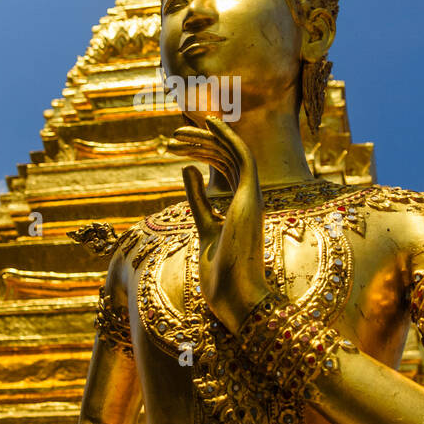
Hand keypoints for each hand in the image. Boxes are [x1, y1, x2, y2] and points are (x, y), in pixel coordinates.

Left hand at [168, 117, 270, 332]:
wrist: (236, 298)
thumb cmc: (221, 273)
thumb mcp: (203, 226)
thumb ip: (197, 199)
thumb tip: (186, 168)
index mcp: (240, 206)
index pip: (223, 167)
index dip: (201, 152)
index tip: (176, 147)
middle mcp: (249, 197)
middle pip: (226, 157)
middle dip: (200, 143)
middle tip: (172, 137)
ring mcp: (251, 196)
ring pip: (231, 153)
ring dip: (205, 139)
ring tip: (176, 135)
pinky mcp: (250, 197)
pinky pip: (242, 157)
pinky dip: (228, 137)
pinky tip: (210, 124)